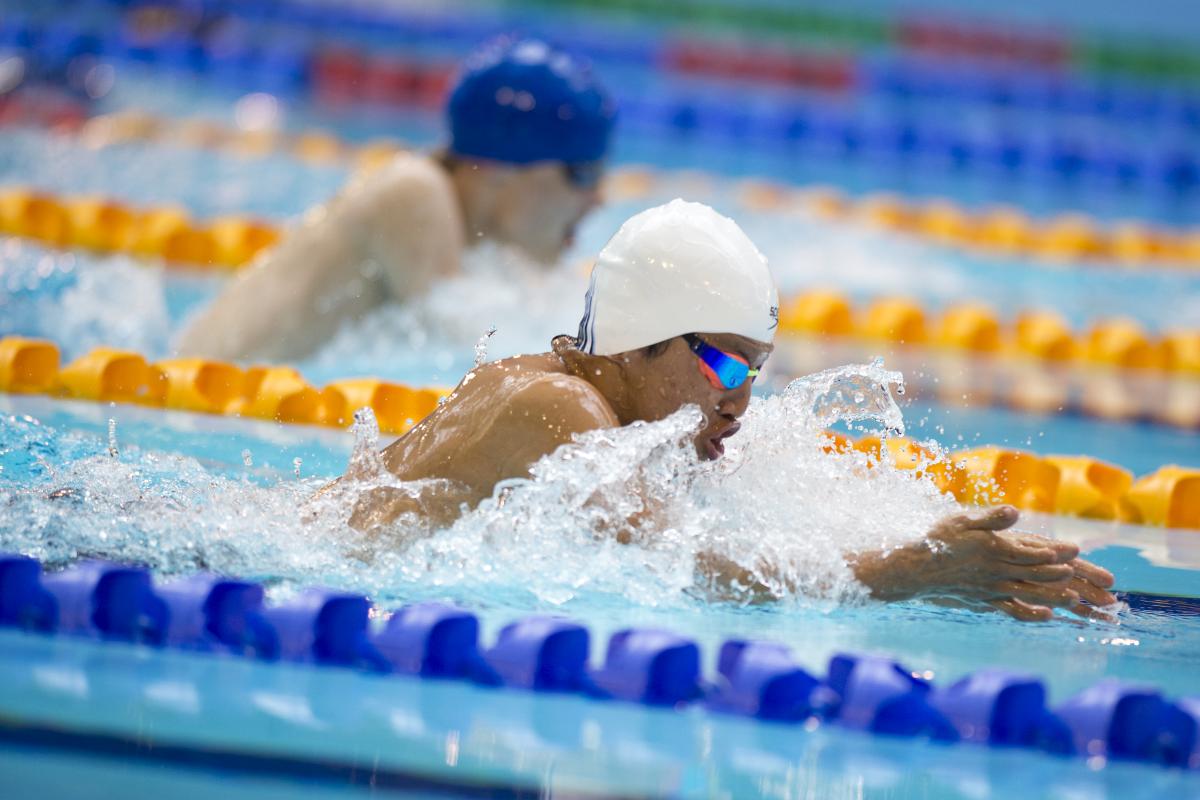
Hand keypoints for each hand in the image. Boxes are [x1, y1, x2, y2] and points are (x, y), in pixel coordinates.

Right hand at [853, 506, 1116, 621]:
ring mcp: (992, 589)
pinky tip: (1047, 616)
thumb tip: (1015, 512)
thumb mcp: (961, 520)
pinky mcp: (984, 601)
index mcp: (995, 549)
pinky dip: (1031, 612)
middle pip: (1040, 575)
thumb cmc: (935, 542)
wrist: (911, 573)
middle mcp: (998, 572)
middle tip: (1096, 583)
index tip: (1077, 552)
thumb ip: (990, 518)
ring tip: (1082, 601)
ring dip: (1059, 597)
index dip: (1055, 552)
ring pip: (1032, 593)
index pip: (1032, 551)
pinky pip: (1012, 609)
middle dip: (1071, 578)